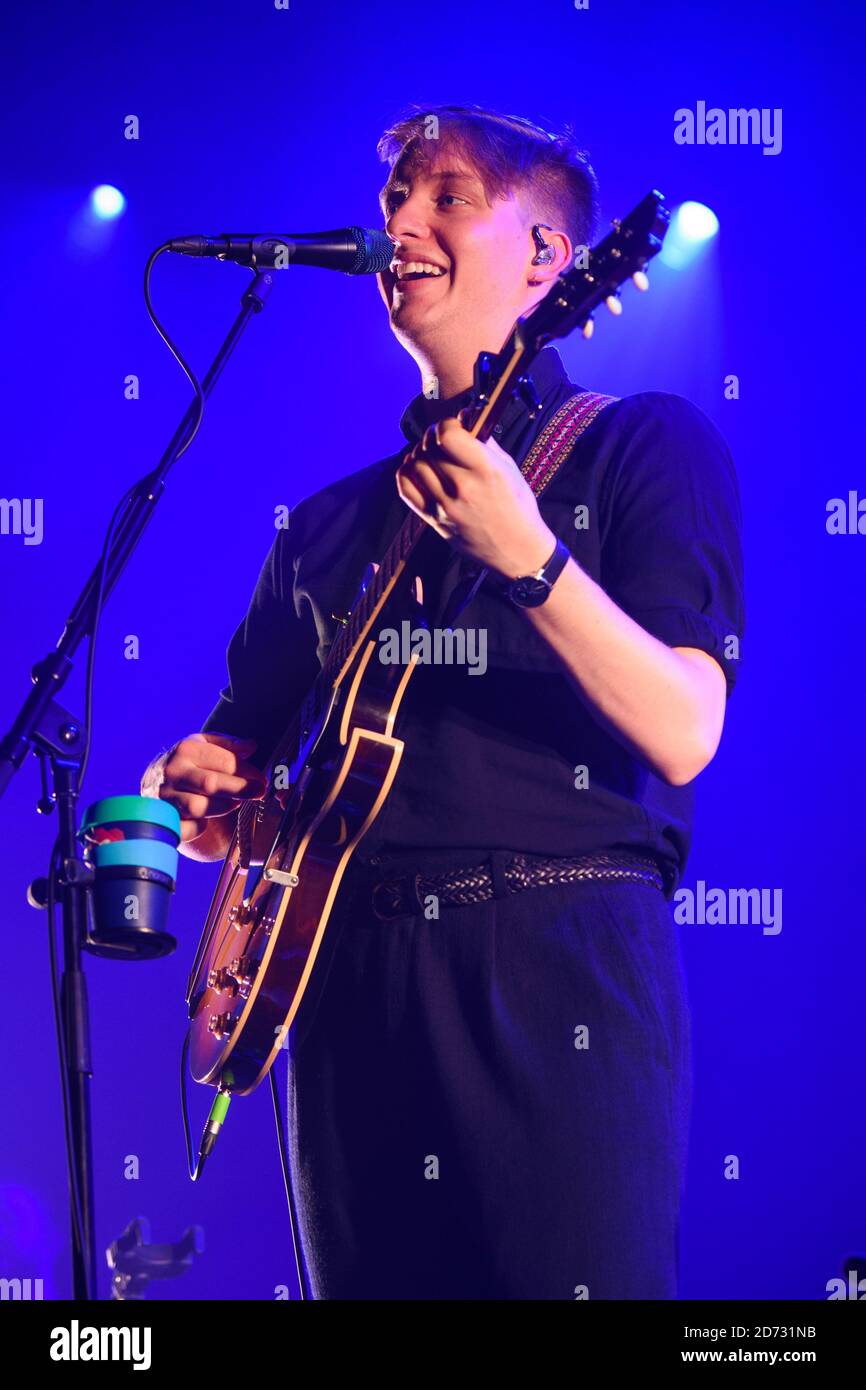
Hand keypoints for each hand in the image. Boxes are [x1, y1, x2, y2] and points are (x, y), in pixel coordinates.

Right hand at [141, 732, 267, 843]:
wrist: (153, 785)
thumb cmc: (186, 764)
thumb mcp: (203, 745)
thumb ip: (228, 745)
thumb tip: (251, 746)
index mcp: (185, 750)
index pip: (223, 761)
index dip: (247, 771)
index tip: (261, 779)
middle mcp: (172, 772)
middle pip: (211, 784)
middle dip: (240, 789)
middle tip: (259, 792)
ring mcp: (164, 797)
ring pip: (199, 807)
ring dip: (223, 807)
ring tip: (235, 803)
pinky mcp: (162, 819)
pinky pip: (186, 828)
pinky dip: (199, 827)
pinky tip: (207, 820)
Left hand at [396, 411, 556, 578]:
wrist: (517, 550)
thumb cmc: (517, 507)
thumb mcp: (508, 468)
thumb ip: (485, 441)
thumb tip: (465, 416)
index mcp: (486, 471)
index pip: (448, 435)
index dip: (447, 425)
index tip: (455, 427)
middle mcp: (462, 488)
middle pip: (429, 448)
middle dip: (434, 436)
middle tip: (443, 439)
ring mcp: (445, 506)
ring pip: (414, 465)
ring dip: (420, 453)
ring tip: (432, 455)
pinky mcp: (433, 520)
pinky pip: (404, 488)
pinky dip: (407, 472)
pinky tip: (419, 469)